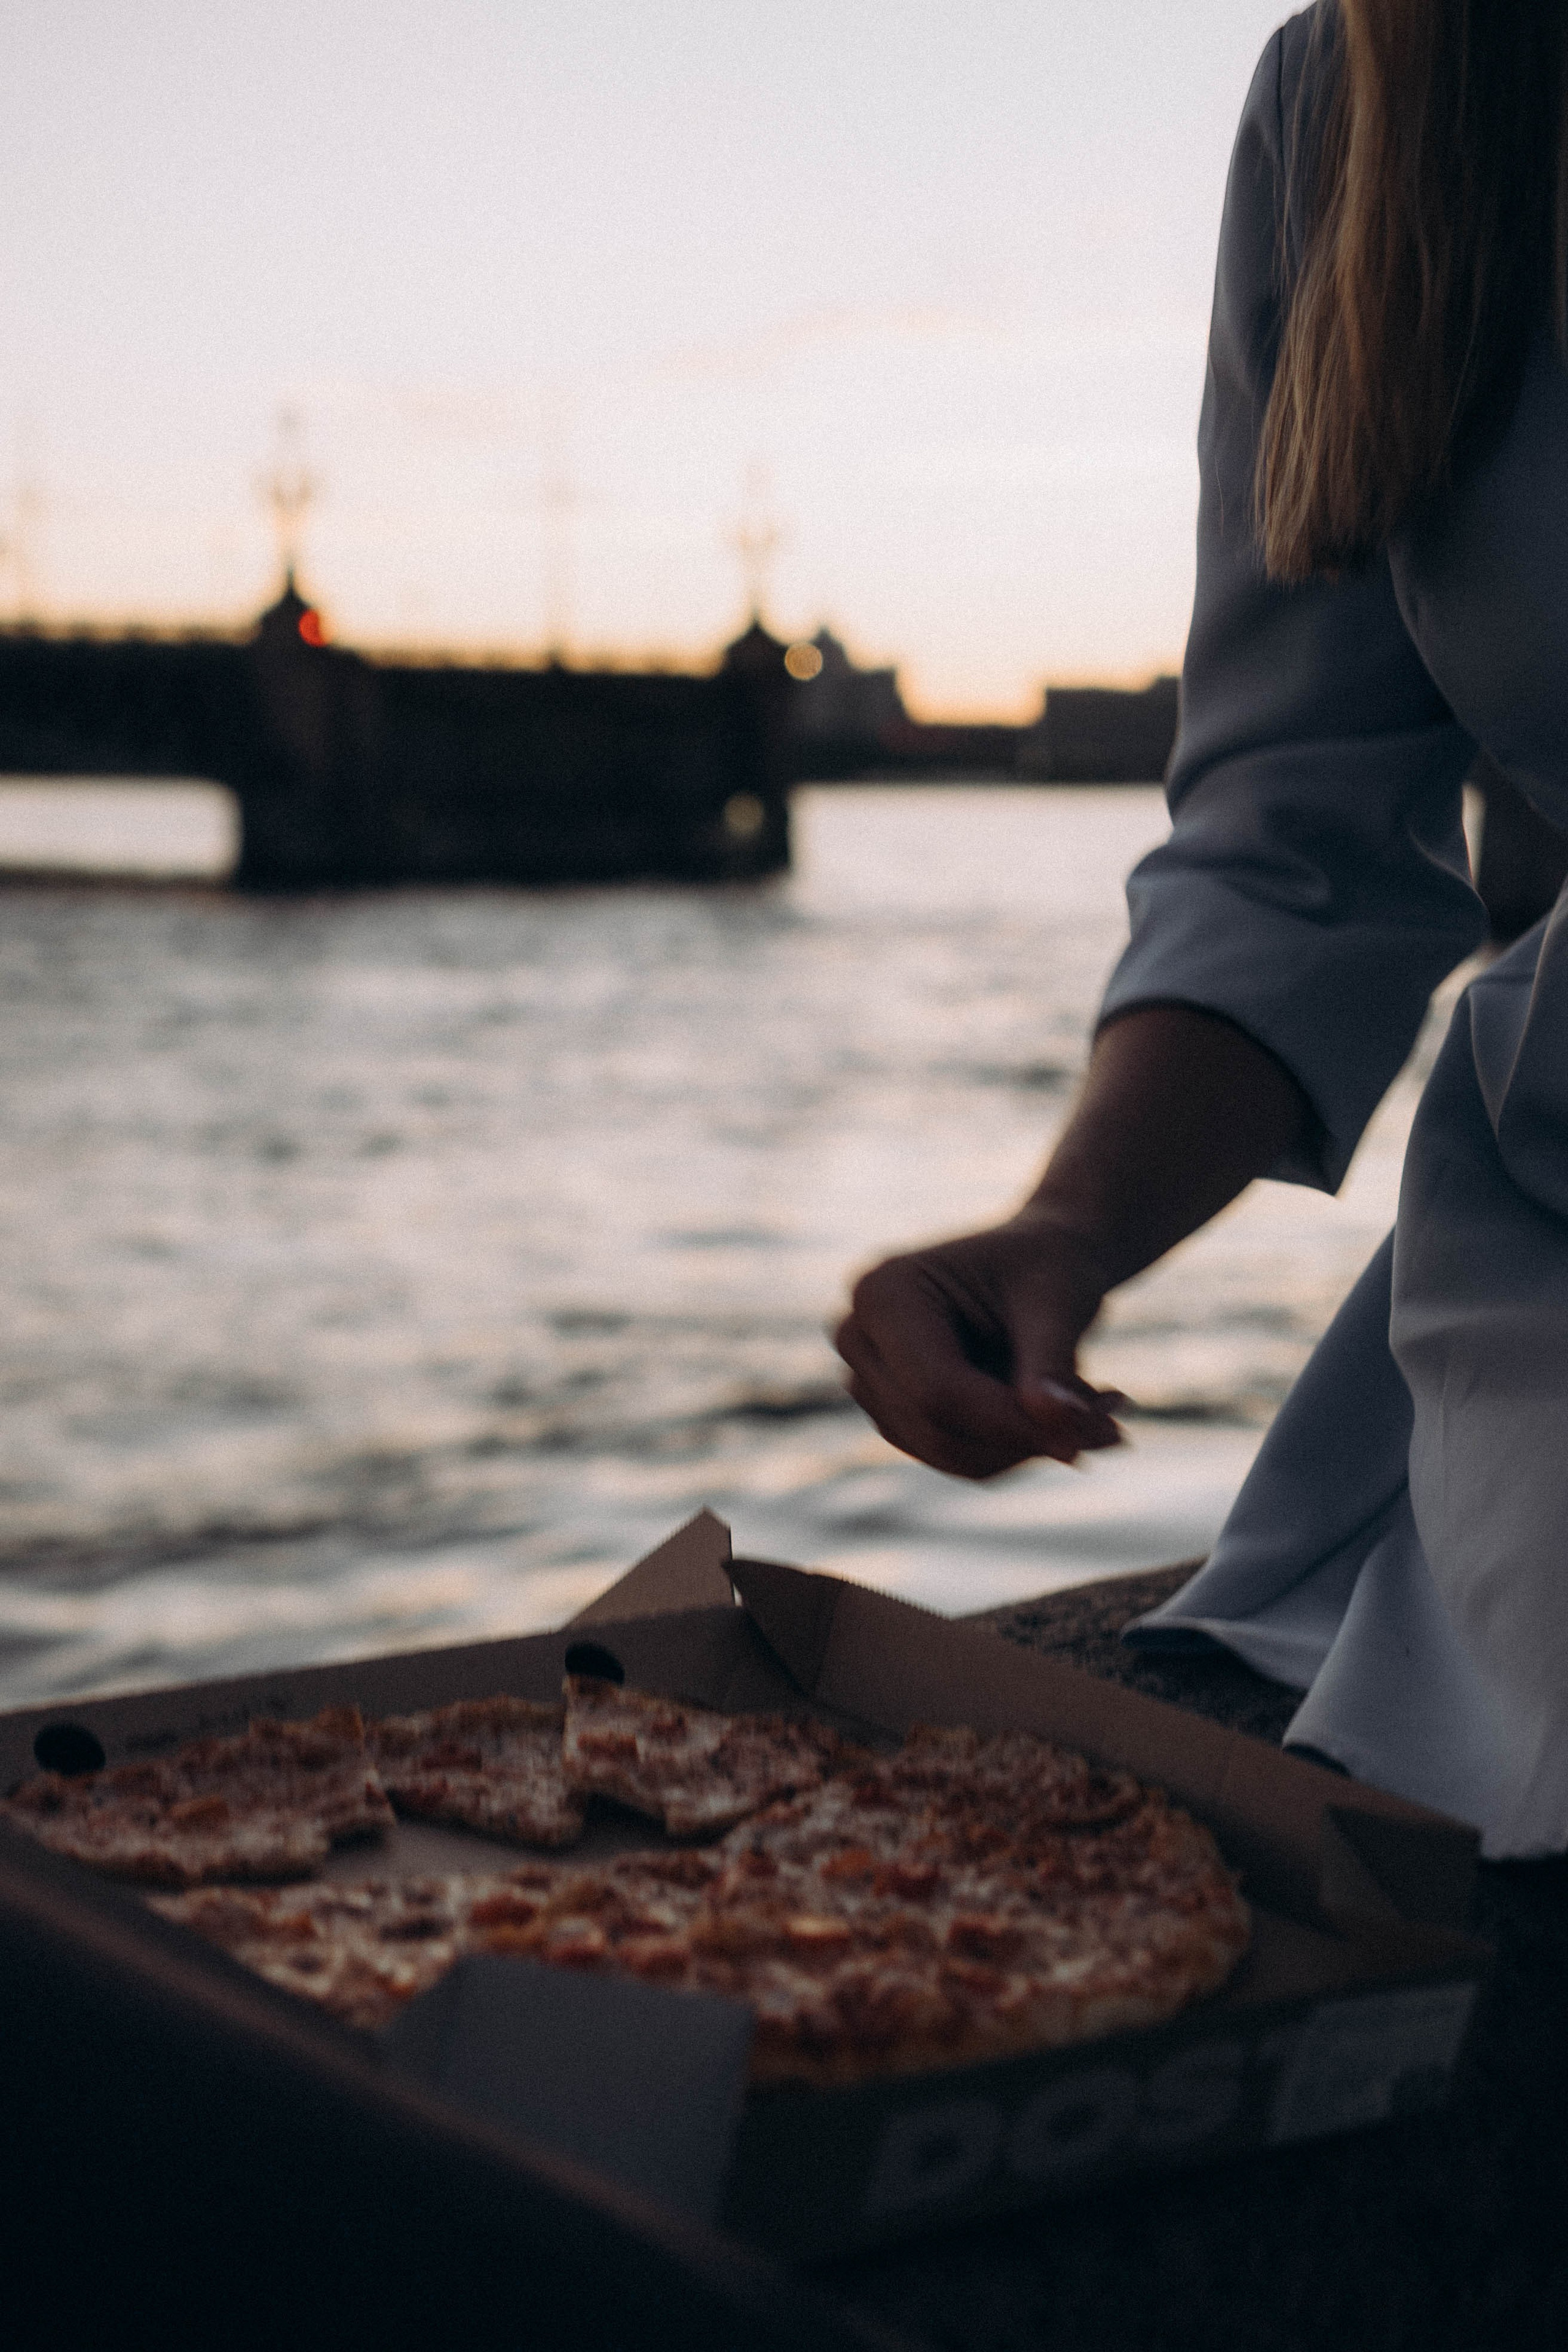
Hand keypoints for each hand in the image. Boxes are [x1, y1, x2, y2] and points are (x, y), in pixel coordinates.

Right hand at [833, 1216, 1126, 1479]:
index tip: (1095, 1432)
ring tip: (1099, 1407)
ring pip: (952, 1454)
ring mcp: (871, 1382)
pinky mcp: (897, 1414)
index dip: (1013, 1422)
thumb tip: (1062, 1434)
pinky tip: (1064, 1415)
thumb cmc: (1048, 1266)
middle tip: (1113, 1426)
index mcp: (883, 1293)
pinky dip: (1020, 1447)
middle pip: (939, 1429)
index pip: (938, 1390)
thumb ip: (1051, 1368)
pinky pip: (960, 1459)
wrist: (1040, 1261)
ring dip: (1030, 1445)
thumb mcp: (1058, 1304)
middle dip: (1030, 1436)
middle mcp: (860, 1339)